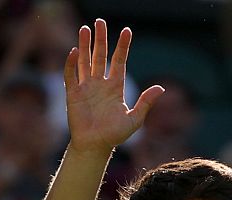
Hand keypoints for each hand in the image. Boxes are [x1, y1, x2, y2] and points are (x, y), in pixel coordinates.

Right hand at [64, 19, 163, 152]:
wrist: (95, 146)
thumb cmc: (115, 134)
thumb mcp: (134, 119)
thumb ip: (145, 102)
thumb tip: (161, 88)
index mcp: (116, 87)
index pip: (119, 61)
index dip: (123, 46)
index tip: (127, 31)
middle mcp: (100, 83)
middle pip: (100, 56)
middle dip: (101, 39)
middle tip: (100, 22)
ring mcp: (86, 87)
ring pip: (85, 61)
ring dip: (85, 46)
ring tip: (85, 29)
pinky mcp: (73, 94)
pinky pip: (71, 75)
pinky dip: (71, 63)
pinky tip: (74, 51)